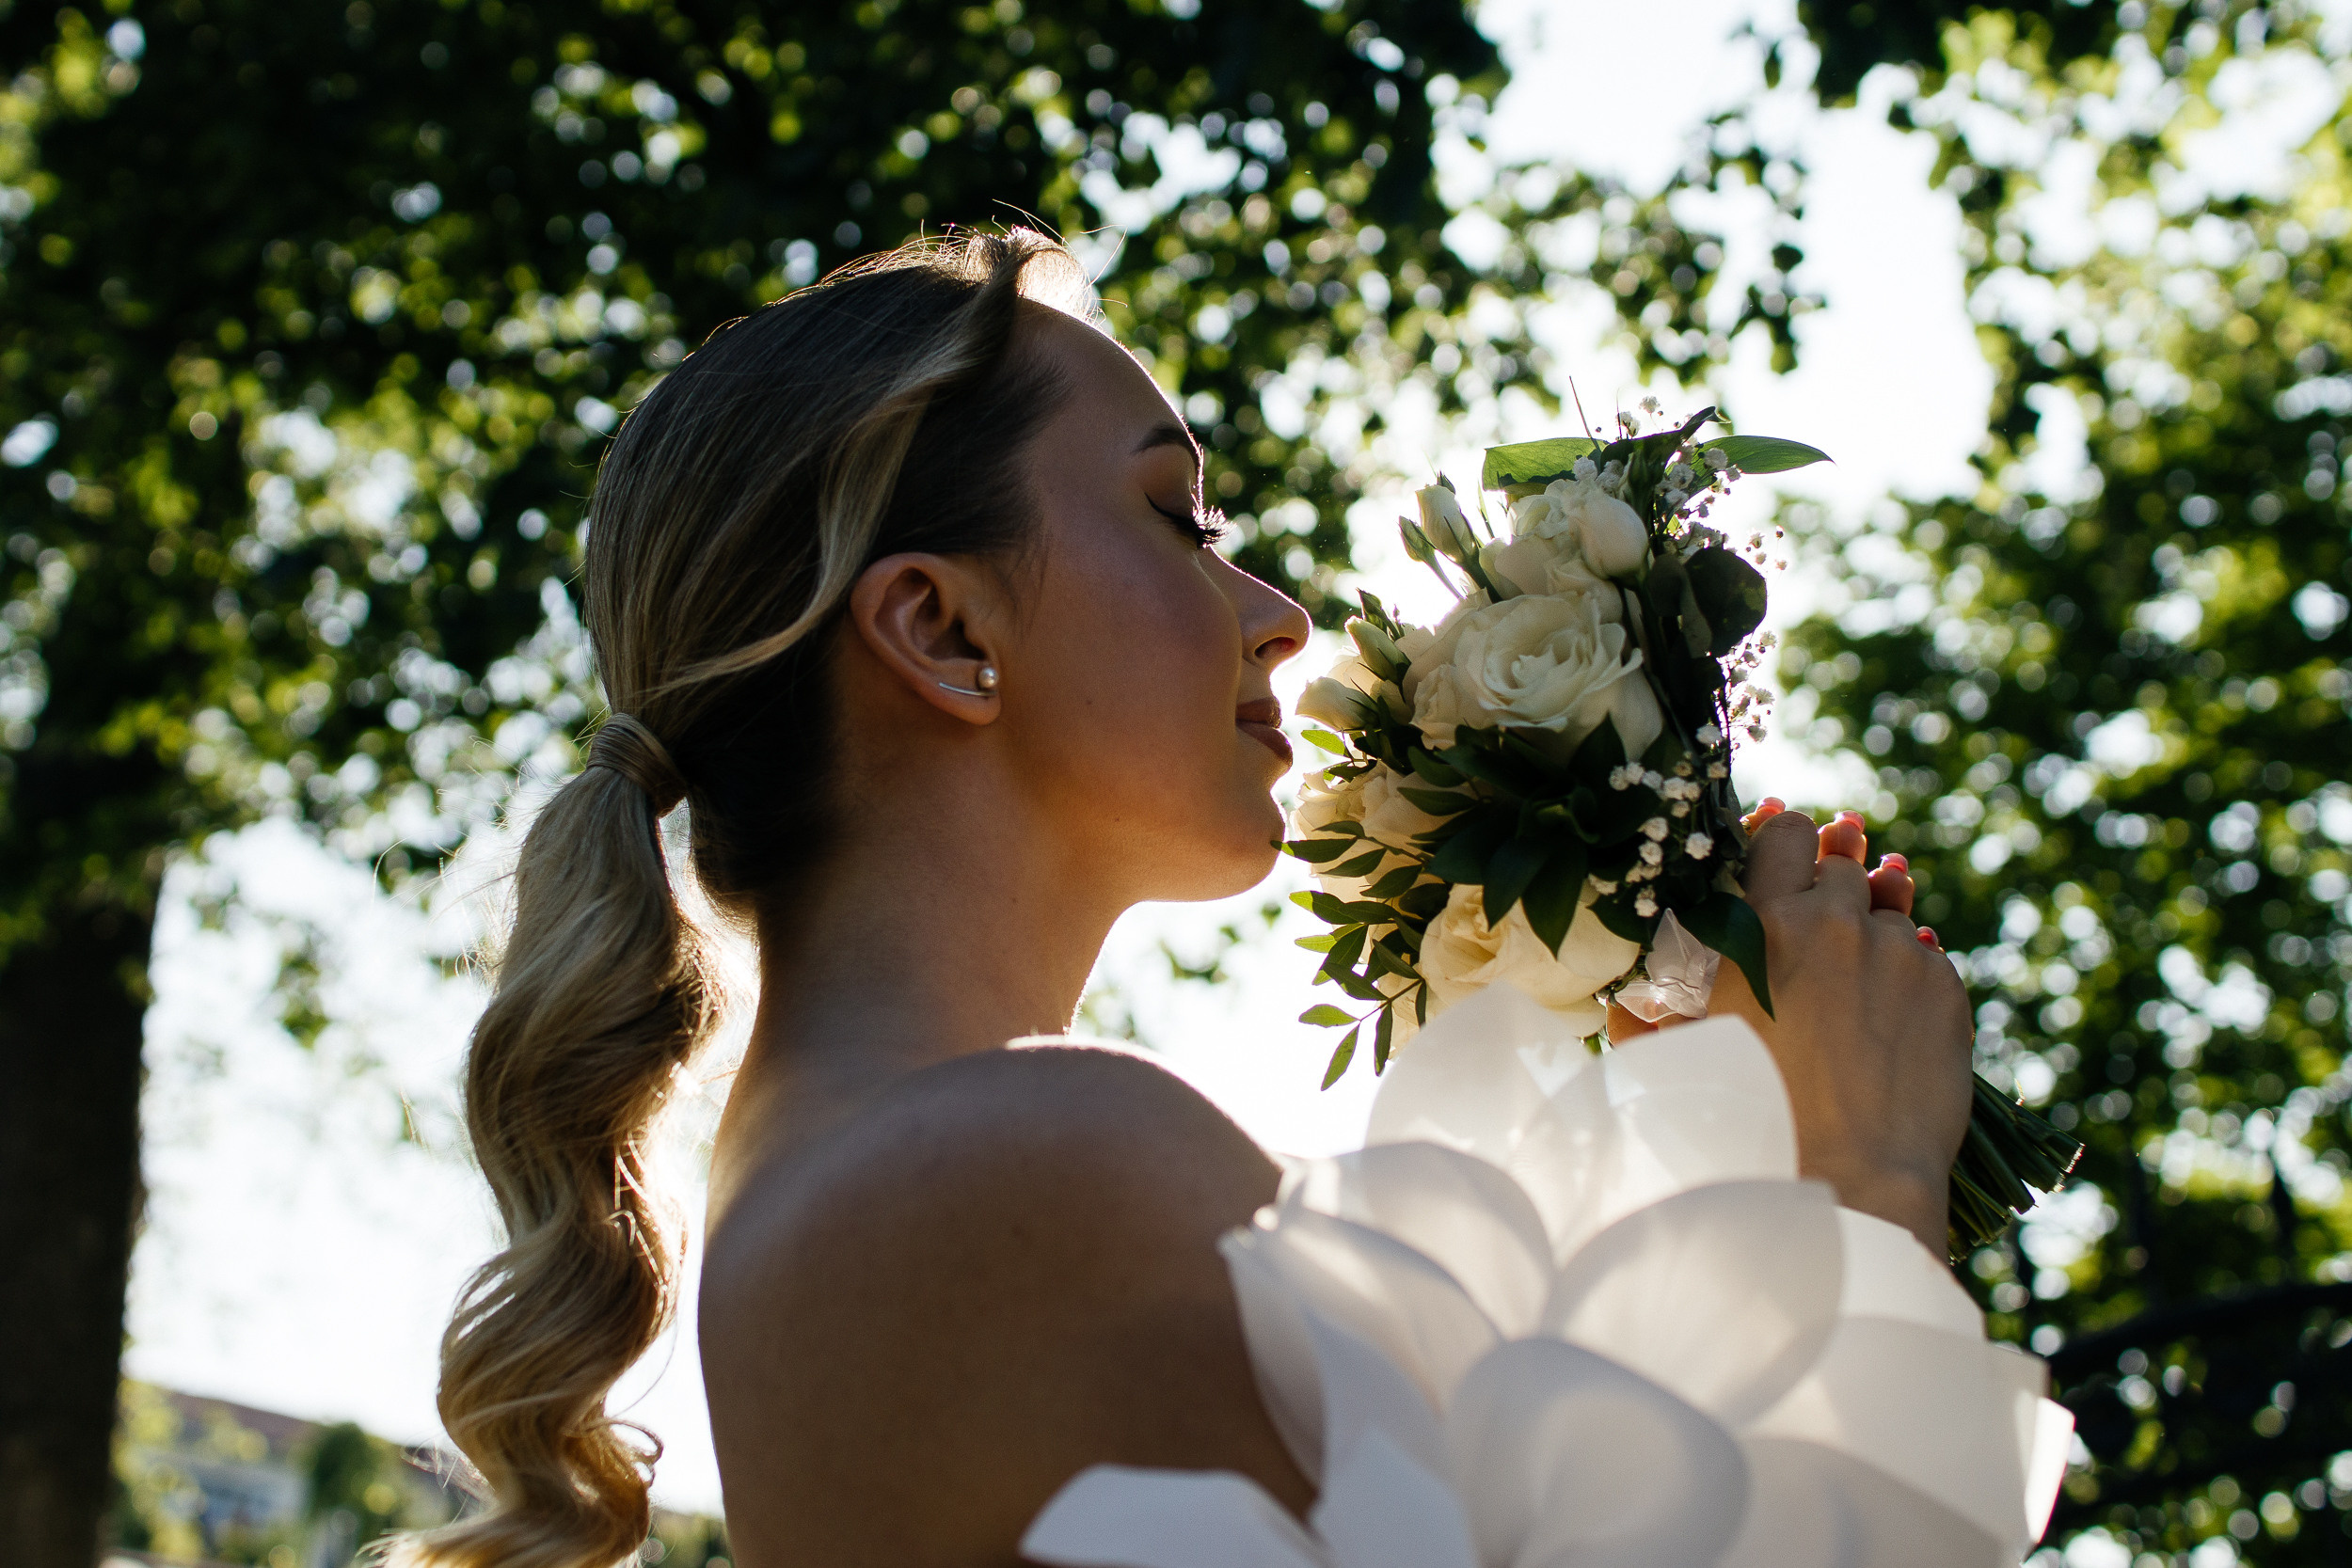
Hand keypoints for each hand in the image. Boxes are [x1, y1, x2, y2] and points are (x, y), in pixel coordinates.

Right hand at [1610, 803, 1969, 1250]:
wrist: (1852, 1182)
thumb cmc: (1752, 1124)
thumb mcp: (1680, 1067)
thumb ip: (1644, 1026)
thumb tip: (1624, 1008)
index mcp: (1762, 928)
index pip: (1785, 831)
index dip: (1782, 838)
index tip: (1778, 867)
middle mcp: (1836, 924)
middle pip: (1842, 862)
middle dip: (1827, 887)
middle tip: (1812, 930)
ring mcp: (1898, 953)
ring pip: (1888, 907)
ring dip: (1868, 929)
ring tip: (1852, 973)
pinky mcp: (1945, 989)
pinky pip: (1925, 954)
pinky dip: (1905, 972)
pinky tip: (1885, 1011)